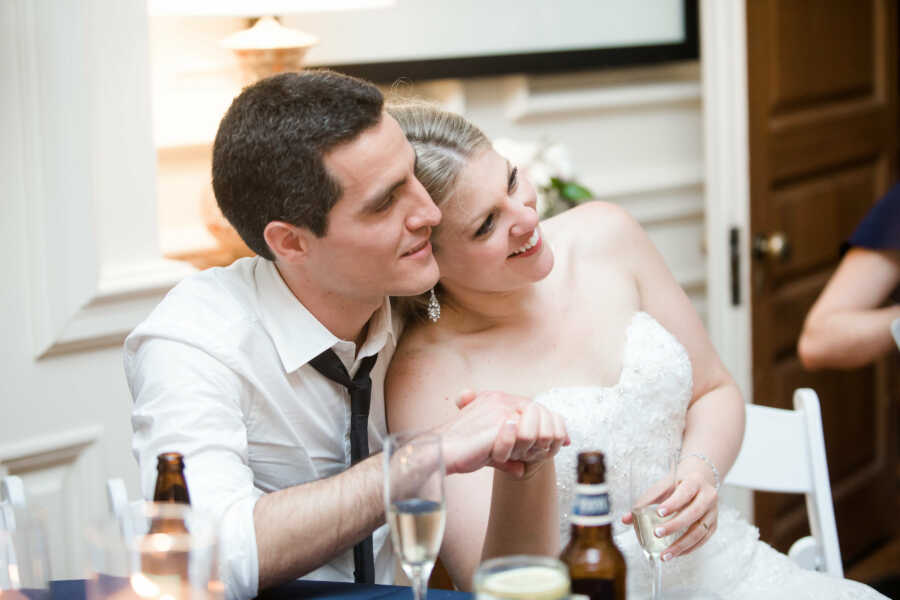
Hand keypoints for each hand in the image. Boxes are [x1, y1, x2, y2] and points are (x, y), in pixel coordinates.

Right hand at [438, 390, 568, 477]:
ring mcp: (500, 408)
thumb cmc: (461, 453)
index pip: (534, 406)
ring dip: (537, 441)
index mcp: (496, 400)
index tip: (562, 440)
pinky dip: (528, 448)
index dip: (551, 422)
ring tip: (524, 453)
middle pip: (541, 410)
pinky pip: (527, 434)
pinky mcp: (499, 421)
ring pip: (537, 421)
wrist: (442, 453)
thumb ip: (508, 455)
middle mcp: (499, 399)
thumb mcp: (489, 452)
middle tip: (543, 451)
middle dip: (549, 433)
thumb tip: (522, 469)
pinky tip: (517, 456)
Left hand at [622, 464, 718, 560]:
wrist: (701, 478)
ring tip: (665, 554)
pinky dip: (689, 549)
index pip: (685, 493)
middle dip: (675, 526)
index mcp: (695, 482)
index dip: (673, 504)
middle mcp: (708, 496)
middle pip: (693, 513)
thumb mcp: (663, 486)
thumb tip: (626, 519)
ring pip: (700, 531)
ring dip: (682, 545)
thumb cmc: (678, 482)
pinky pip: (703, 540)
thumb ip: (646, 501)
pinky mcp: (714, 524)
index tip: (659, 513)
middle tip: (657, 533)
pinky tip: (676, 553)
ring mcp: (713, 512)